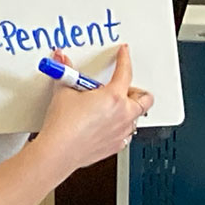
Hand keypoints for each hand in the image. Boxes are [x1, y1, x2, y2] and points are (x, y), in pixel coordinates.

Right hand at [34, 45, 152, 170]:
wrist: (59, 151)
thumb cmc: (63, 126)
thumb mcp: (63, 92)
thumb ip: (66, 74)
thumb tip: (61, 62)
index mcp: (114, 97)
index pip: (125, 72)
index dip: (125, 59)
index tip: (124, 53)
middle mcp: (123, 115)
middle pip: (145, 99)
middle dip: (136, 92)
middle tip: (123, 88)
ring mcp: (122, 132)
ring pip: (137, 118)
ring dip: (130, 111)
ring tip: (115, 108)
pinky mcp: (116, 146)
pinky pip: (127, 135)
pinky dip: (122, 128)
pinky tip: (110, 125)